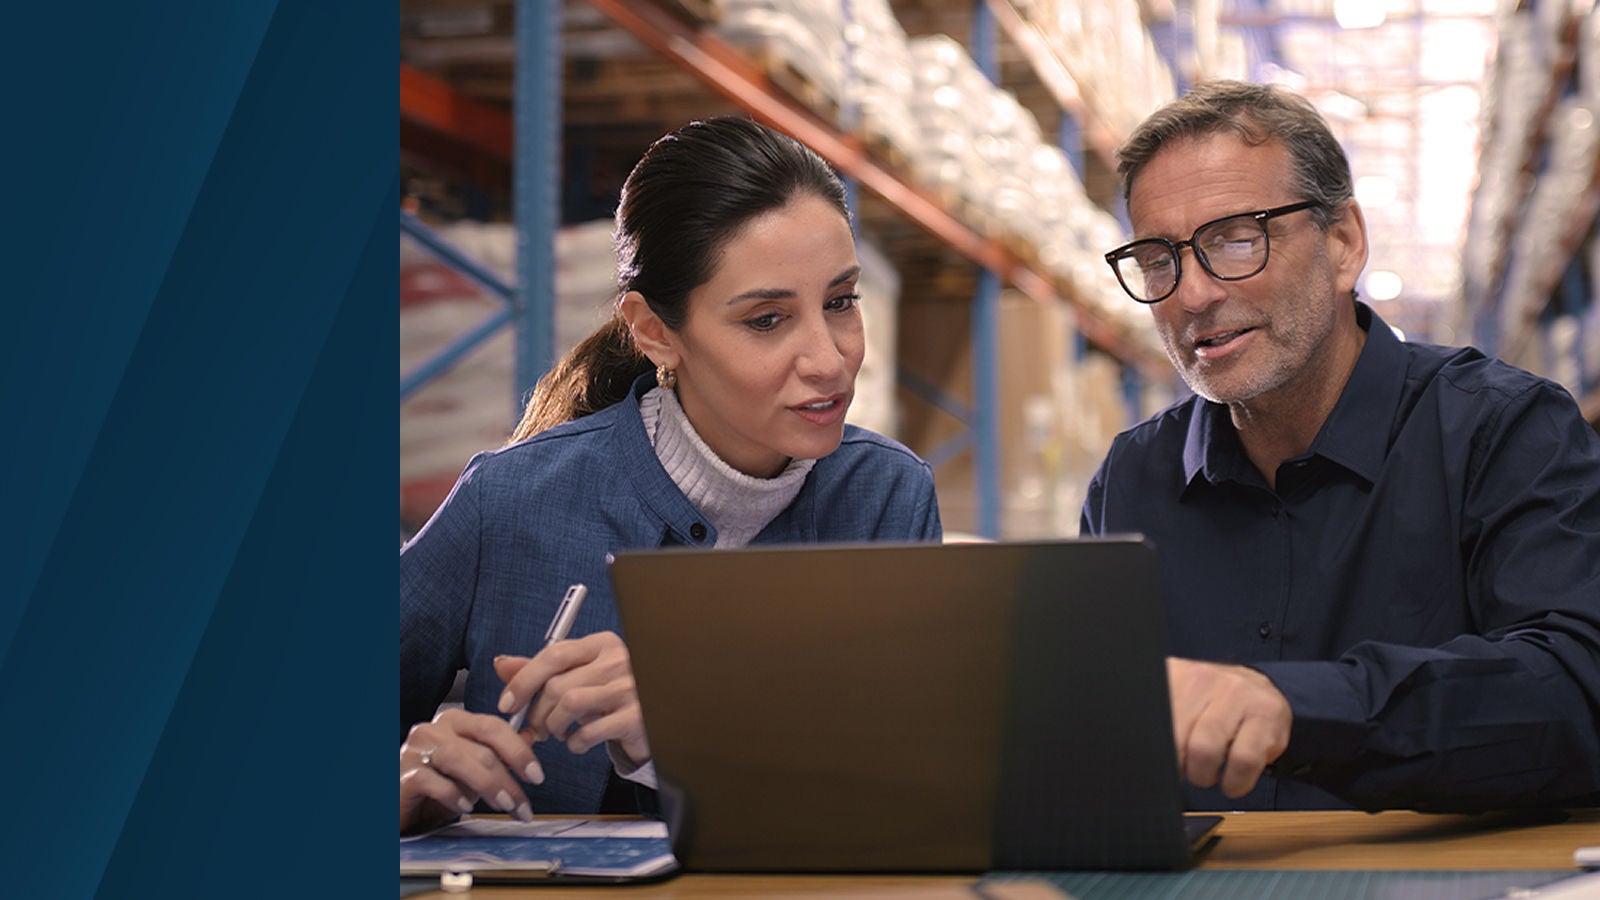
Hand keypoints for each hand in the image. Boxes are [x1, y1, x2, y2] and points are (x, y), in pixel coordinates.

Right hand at [399, 708, 545, 834]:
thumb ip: (499, 752)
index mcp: (456, 722)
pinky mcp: (402, 773)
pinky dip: (452, 794)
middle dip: (508, 777)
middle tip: (522, 804)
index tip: (537, 776)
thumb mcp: (474, 770)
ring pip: (459, 759)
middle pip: (481, 746)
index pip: (493, 726)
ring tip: (503, 807)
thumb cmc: (438, 787)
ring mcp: (416, 749)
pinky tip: (465, 807)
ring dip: (487, 785)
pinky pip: (431, 780)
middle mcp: (435, 729)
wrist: (400, 807)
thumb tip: (532, 736)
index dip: (519, 750)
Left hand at [494, 631, 650, 765]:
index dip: (524, 680)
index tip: (507, 703)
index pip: (554, 654)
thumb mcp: (579, 677)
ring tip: (557, 733)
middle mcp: (618, 661)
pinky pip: (589, 732)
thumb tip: (502, 664)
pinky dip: (574, 743)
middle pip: (557, 684)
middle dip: (537, 713)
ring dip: (554, 727)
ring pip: (569, 705)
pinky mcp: (635, 718)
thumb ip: (541, 671)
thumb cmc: (610, 697)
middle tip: (537, 727)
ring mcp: (630, 688)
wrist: (653, 721)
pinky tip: (577, 742)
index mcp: (602, 644)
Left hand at [1166, 657, 1291, 797]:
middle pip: (1174, 740)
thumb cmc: (1213, 707)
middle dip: (1179, 768)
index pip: (1152, 722)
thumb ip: (1159, 724)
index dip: (1155, 754)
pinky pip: (1244, 760)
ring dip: (1204, 776)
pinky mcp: (1266, 713)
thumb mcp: (1179, 704)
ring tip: (1209, 775)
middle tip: (1187, 770)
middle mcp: (1202, 678)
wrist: (1261, 691)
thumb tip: (1139, 756)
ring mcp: (1235, 692)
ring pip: (1206, 751)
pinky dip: (1236, 782)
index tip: (1161, 766)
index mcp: (1173, 676)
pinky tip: (1233, 782)